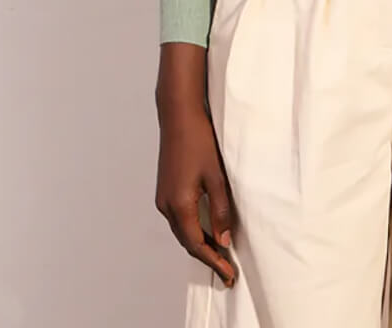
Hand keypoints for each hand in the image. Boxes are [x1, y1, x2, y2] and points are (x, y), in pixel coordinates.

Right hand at [154, 45, 237, 285]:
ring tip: (219, 254)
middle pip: (187, 241)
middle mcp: (166, 206)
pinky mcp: (164, 191)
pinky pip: (178, 219)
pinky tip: (206, 229)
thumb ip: (220, 209)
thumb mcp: (216, 177)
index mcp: (179, 205)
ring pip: (182, 231)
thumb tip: (224, 240)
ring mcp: (162, 199)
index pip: (197, 244)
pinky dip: (192, 229)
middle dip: (207, 257)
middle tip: (227, 270)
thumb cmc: (199, 141)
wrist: (178, 116)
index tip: (228, 275)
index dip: (213, 262)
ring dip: (199, 243)